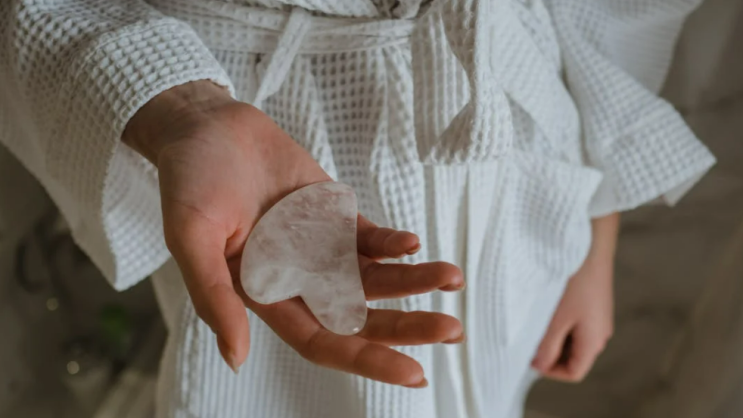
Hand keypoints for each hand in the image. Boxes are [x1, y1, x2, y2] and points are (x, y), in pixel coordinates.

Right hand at [122, 81, 464, 387]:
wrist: (207, 126)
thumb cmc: (189, 180)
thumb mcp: (190, 238)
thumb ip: (212, 296)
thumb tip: (236, 358)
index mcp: (263, 294)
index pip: (322, 341)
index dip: (366, 358)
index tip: (413, 372)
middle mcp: (297, 278)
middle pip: (360, 316)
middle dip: (406, 326)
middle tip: (451, 331)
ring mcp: (319, 247)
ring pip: (373, 278)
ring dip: (413, 282)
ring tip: (452, 278)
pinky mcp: (332, 215)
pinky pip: (369, 238)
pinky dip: (392, 244)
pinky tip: (413, 244)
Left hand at [531, 213, 618, 381]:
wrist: (590, 243)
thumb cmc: (573, 282)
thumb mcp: (555, 320)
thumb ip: (546, 347)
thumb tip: (539, 366)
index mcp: (594, 341)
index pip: (573, 372)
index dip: (549, 371)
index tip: (528, 356)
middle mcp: (600, 331)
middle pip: (572, 356)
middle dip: (549, 351)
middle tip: (527, 336)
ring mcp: (597, 315)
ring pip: (571, 337)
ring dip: (552, 334)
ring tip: (534, 319)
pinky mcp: (593, 300)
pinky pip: (574, 320)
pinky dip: (558, 319)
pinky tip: (545, 305)